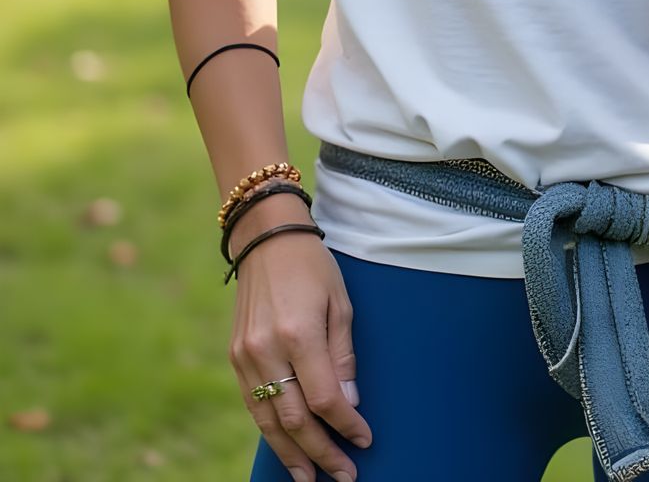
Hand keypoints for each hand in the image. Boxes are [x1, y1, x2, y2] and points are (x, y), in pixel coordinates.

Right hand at [227, 194, 371, 481]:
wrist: (266, 240)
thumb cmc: (313, 267)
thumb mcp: (341, 302)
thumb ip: (343, 356)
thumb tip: (348, 404)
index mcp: (298, 333)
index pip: (324, 397)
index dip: (345, 425)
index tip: (364, 441)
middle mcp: (266, 350)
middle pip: (294, 418)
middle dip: (321, 451)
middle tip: (344, 474)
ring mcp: (245, 357)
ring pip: (268, 420)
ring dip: (291, 453)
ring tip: (311, 477)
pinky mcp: (235, 358)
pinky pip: (253, 405)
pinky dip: (271, 431)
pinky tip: (286, 447)